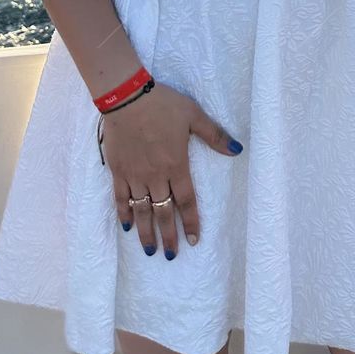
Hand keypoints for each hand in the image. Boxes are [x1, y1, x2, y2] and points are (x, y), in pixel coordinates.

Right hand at [101, 82, 243, 258]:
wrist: (127, 97)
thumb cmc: (163, 104)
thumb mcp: (194, 115)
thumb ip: (214, 135)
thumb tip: (237, 150)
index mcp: (176, 165)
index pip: (186, 200)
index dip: (190, 221)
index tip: (193, 240)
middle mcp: (156, 176)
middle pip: (163, 212)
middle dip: (168, 236)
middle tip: (171, 256)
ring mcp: (135, 175)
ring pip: (141, 210)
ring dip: (146, 232)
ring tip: (150, 251)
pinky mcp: (118, 170)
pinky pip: (120, 197)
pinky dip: (123, 213)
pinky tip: (126, 226)